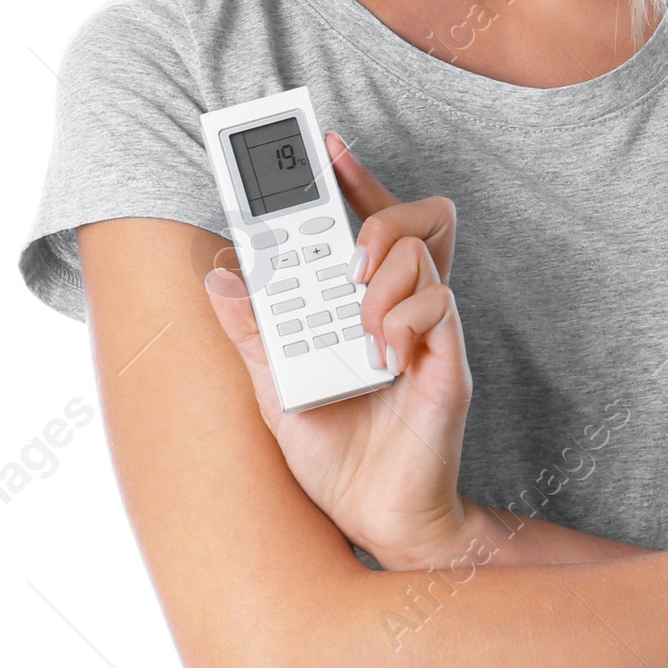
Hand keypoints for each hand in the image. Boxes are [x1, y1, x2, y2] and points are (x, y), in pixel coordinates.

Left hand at [203, 132, 474, 569]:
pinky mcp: (448, 363)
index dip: (354, 179)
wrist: (372, 521)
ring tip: (357, 321)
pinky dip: (404, 318)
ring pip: (424, 253)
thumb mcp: (273, 390)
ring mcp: (430, 333)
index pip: (370, 223)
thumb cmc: (334, 459)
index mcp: (364, 307)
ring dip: (381, 277)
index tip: (326, 145)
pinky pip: (440, 306)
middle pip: (420, 220)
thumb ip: (251, 334)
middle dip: (380, 212)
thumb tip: (219, 278)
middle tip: (345, 257)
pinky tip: (382, 354)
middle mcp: (403, 310)